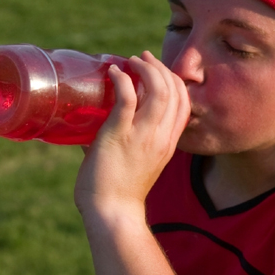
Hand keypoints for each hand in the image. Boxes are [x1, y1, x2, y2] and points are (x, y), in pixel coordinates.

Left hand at [74, 50, 190, 218]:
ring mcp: (142, 135)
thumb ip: (123, 145)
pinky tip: (114, 73)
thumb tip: (90, 132)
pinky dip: (122, 80)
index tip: (159, 71)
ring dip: (146, 69)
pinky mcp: (119, 135)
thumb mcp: (137, 166)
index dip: (174, 81)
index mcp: (168, 143)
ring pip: (158, 90)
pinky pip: (127, 98)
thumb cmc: (119, 194)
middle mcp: (161, 136)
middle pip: (174, 91)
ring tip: (132, 61)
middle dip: (160, 68)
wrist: (112, 215)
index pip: (184, 103)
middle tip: (143, 59)